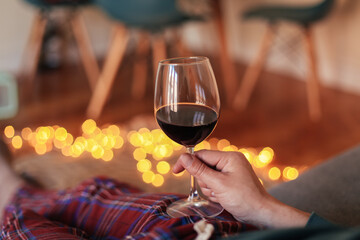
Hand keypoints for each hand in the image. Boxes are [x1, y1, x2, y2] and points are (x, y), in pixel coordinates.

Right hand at [173, 150, 309, 227]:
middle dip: (205, 181)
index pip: (202, 155)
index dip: (188, 162)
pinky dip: (215, 193)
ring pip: (207, 178)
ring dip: (210, 189)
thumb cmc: (244, 198)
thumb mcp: (218, 184)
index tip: (176, 171)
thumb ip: (199, 170)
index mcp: (229, 157)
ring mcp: (231, 172)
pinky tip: (223, 198)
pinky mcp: (230, 182)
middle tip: (215, 190)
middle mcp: (230, 162)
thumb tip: (184, 157)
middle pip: (203, 167)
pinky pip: (214, 184)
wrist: (260, 213)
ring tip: (221, 196)